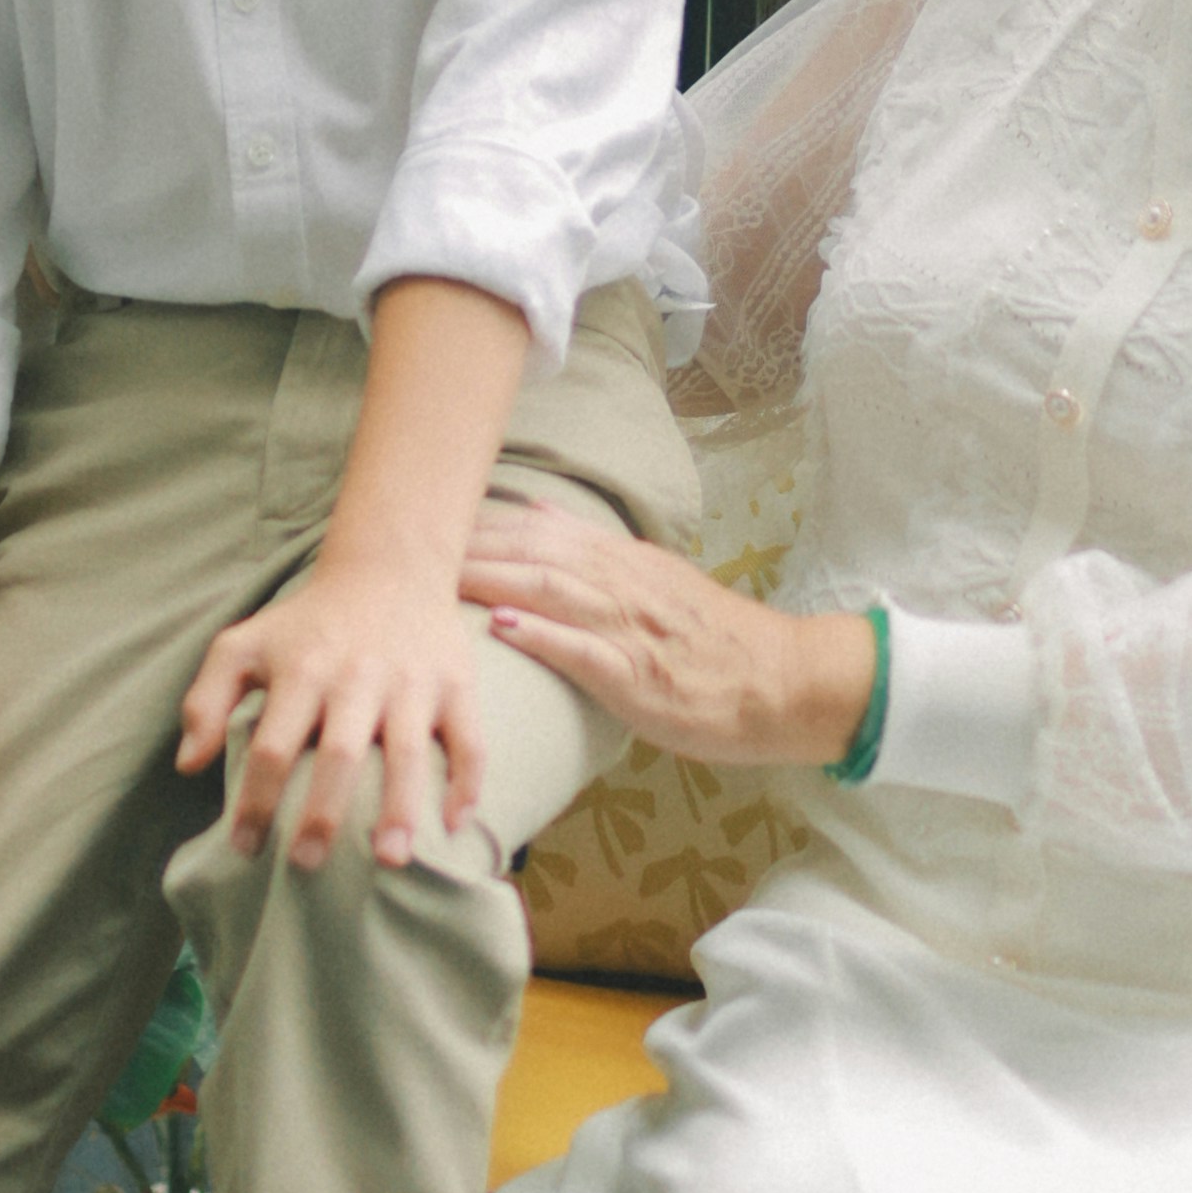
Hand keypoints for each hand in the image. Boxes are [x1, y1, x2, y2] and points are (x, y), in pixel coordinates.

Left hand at [177, 561, 495, 873]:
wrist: (389, 566)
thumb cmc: (307, 623)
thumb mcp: (244, 645)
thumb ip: (206, 699)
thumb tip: (188, 765)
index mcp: (303, 670)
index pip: (272, 746)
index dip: (254, 801)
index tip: (244, 848)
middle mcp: (358, 677)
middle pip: (339, 754)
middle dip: (322, 813)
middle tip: (305, 864)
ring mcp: (412, 683)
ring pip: (409, 753)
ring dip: (401, 808)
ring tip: (390, 861)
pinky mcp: (455, 685)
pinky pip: (469, 741)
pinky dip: (467, 783)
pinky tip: (454, 826)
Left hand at [457, 505, 870, 783]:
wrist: (783, 680)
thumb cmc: (715, 642)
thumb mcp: (655, 578)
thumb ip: (594, 549)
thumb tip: (536, 511)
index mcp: (622, 561)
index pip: (536, 530)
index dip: (478, 526)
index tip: (424, 523)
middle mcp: (622, 583)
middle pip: (533, 552)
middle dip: (470, 546)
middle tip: (408, 546)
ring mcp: (631, 628)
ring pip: (552, 589)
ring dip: (492, 579)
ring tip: (440, 577)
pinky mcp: (641, 674)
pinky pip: (587, 650)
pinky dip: (545, 636)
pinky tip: (505, 629)